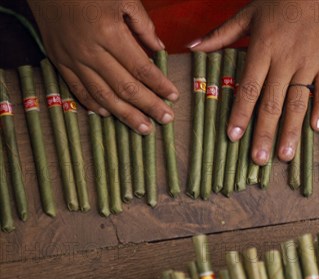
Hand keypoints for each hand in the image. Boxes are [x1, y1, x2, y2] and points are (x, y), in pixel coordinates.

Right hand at [27, 0, 178, 133]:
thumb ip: (143, 25)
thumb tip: (159, 49)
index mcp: (110, 34)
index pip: (141, 68)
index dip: (159, 85)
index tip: (173, 96)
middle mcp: (91, 52)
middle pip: (125, 87)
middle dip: (148, 106)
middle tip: (166, 119)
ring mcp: (73, 59)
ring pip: (103, 95)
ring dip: (125, 115)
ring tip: (143, 128)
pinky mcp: (59, 61)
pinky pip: (78, 89)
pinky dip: (94, 104)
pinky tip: (109, 115)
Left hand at [189, 0, 318, 164]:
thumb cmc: (279, 2)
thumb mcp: (246, 14)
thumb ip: (220, 34)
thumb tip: (192, 47)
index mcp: (262, 49)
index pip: (249, 88)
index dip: (240, 114)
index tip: (233, 137)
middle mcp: (285, 60)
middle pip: (273, 102)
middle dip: (265, 133)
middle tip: (259, 159)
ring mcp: (307, 63)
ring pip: (298, 102)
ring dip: (291, 130)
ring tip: (285, 155)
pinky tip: (316, 130)